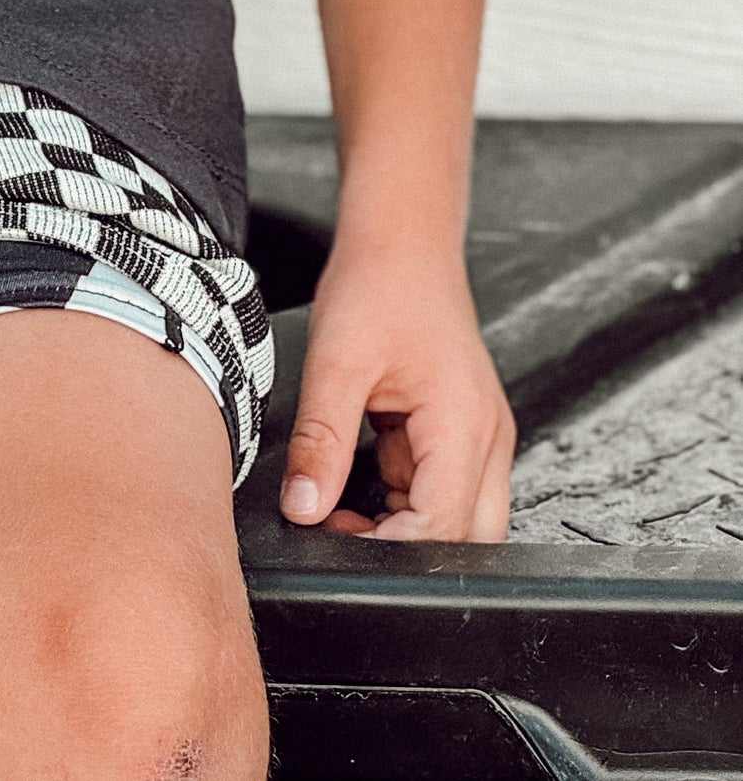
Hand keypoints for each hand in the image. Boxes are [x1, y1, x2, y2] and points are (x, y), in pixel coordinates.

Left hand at [279, 236, 513, 539]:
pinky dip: (403, 495)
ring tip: (343, 498)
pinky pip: (440, 486)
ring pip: (456, 516)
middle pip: (466, 537)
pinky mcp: (461, 429)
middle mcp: (487, 438)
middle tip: (341, 528)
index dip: (391, 551)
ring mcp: (479, 435)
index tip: (337, 542)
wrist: (402, 240)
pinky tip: (362, 471)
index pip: (444, 528)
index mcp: (465, 425)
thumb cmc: (379, 285)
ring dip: (403, 522)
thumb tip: (304, 507)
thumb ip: (319, 441)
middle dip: (405, 549)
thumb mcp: (335, 361)